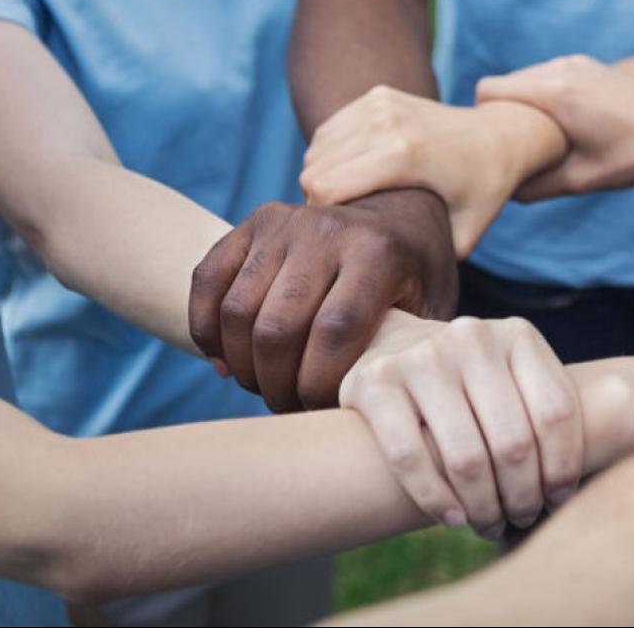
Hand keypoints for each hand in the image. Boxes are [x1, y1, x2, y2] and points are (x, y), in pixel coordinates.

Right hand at [188, 191, 458, 411]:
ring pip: (236, 311)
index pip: (334, 332)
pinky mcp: (253, 223)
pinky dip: (206, 330)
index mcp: (378, 255)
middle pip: (277, 327)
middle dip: (276, 385)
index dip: (317, 384)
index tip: (320, 409)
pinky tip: (227, 361)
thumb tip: (372, 416)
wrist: (398, 217)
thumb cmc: (413, 283)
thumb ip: (401, 355)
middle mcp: (328, 231)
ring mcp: (286, 223)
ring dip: (242, 365)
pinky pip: (207, 281)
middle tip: (289, 405)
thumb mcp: (427, 313)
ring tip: (264, 385)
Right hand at [301, 85, 530, 256]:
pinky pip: (330, 132)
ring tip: (355, 200)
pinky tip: (359, 174)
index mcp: (404, 156)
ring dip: (326, 177)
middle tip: (350, 225)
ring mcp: (380, 103)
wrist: (500, 136)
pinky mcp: (377, 95)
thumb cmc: (482, 191)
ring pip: (317, 150)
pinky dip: (333, 155)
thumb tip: (392, 297)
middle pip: (315, 171)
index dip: (326, 221)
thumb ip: (427, 263)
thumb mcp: (464, 236)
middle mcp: (387, 122)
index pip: (325, 190)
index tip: (346, 239)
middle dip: (322, 203)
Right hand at [341, 312, 582, 538]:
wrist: (391, 347)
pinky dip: (436, 500)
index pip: (557, 414)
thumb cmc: (472, 385)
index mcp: (518, 336)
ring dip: (484, 507)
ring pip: (466, 456)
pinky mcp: (375, 383)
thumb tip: (592, 489)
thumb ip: (546, 414)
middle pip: (514, 442)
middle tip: (521, 519)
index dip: (563, 470)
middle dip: (523, 496)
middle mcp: (472, 338)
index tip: (558, 501)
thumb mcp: (516, 380)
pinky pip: (410, 458)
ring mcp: (421, 358)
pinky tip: (454, 518)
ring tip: (491, 525)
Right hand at [475, 54, 633, 199]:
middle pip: (502, 85)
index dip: (483, 119)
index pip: (487, 92)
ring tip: (539, 140)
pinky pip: (545, 77)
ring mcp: (573, 62)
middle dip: (500, 114)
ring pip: (523, 80)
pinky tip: (561, 126)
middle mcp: (559, 68)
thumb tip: (503, 190)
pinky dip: (542, 97)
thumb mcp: (582, 180)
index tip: (495, 147)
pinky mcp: (585, 64)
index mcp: (554, 93)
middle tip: (515, 150)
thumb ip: (535, 186)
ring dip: (523, 106)